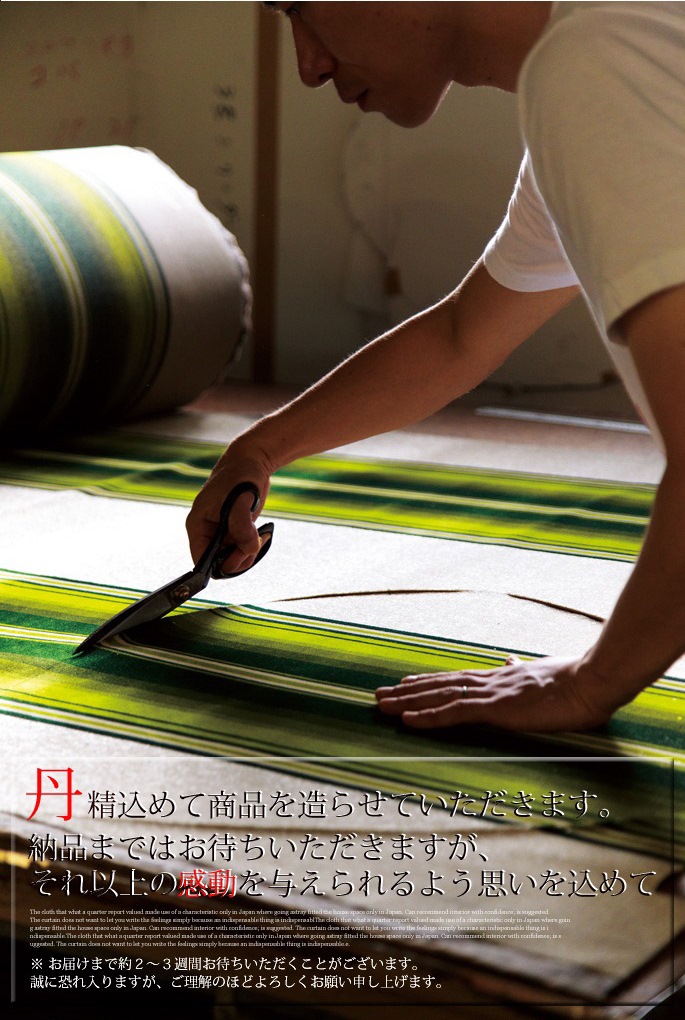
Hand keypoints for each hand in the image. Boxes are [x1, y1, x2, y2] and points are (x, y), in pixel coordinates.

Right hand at [186, 444, 270, 573]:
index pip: (200, 559)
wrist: (251, 461)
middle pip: (218, 562)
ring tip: (260, 537)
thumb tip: (248, 550)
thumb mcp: (241, 500)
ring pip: (231, 558)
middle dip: (238, 559)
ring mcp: (220, 533)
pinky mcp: (233, 531)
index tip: (239, 557)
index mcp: (198, 524)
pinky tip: (262, 534)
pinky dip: (253, 547)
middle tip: (255, 544)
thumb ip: (242, 526)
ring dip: (248, 553)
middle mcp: (206, 531)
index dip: (218, 566)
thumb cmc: (240, 475)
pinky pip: (241, 550)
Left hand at [375, 655, 615, 732]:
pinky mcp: (496, 709)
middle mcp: (489, 682)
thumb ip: (521, 669)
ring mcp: (490, 695)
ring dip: (408, 703)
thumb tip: (511, 660)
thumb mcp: (542, 673)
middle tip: (380, 695)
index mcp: (500, 677)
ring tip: (382, 705)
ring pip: (439, 697)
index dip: (428, 682)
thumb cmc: (575, 681)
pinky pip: (454, 713)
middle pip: (439, 686)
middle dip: (408, 692)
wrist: (591, 681)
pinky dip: (428, 717)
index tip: (405, 683)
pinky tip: (408, 720)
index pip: (455, 679)